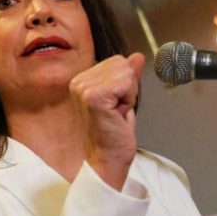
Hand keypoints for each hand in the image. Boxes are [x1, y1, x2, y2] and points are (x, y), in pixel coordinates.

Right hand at [70, 53, 143, 189]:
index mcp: (82, 80)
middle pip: (122, 63)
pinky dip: (128, 99)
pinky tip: (117, 114)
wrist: (107, 159)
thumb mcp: (124, 98)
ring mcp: (84, 89)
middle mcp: (79, 82)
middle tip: (117, 110)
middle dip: (128, 87)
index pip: (118, 61)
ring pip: (126, 72)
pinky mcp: (94, 97)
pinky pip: (126, 83)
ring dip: (128, 94)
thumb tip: (137, 56)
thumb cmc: (113, 135)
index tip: (116, 105)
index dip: (125, 84)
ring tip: (116, 113)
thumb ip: (128, 76)